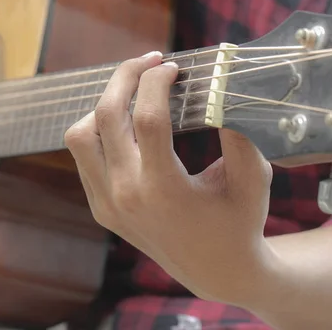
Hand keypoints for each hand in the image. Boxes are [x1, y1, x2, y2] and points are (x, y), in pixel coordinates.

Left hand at [64, 51, 277, 304]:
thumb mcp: (252, 179)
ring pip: (79, 137)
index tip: (173, 66)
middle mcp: (126, 195)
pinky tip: (126, 124)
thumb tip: (220, 86)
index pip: (148, 118)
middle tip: (148, 61)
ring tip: (133, 94)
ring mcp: (106, 203)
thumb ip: (239, 134)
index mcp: (163, 189)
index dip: (157, 82)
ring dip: (102, 106)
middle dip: (125, 77)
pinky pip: (83, 158)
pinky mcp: (99, 208)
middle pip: (105, 117)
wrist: (215, 270)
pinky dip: (99, 133)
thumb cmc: (238, 222)